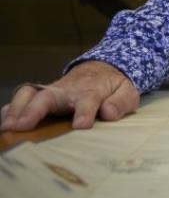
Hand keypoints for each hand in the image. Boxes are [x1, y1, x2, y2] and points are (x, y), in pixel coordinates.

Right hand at [1, 61, 139, 131]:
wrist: (102, 70)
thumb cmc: (114, 86)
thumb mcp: (127, 92)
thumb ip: (121, 102)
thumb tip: (109, 113)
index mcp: (92, 90)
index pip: (88, 100)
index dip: (85, 112)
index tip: (81, 125)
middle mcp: (68, 89)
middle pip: (49, 96)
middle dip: (34, 110)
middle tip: (21, 126)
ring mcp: (52, 91)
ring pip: (30, 94)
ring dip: (16, 109)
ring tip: (7, 127)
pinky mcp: (42, 95)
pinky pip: (23, 98)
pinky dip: (11, 108)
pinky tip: (4, 123)